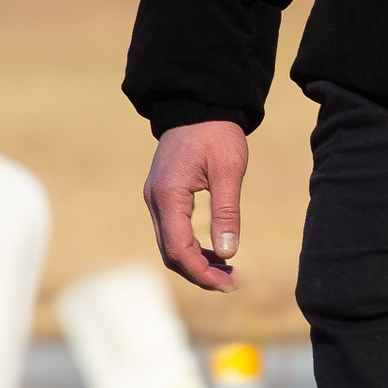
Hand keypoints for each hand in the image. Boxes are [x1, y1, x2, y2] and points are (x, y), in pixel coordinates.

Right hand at [143, 119, 248, 291]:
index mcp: (168, 196)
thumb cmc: (216, 133)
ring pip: (169, 245)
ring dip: (194, 262)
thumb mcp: (228, 171)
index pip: (179, 249)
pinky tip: (214, 251)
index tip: (229, 282)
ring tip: (227, 270)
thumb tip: (228, 253)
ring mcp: (155, 198)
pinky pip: (171, 231)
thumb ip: (227, 212)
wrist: (198, 104)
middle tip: (232, 282)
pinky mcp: (162, 196)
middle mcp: (155, 200)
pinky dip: (190, 247)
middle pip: (170, 253)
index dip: (202, 272)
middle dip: (199, 273)